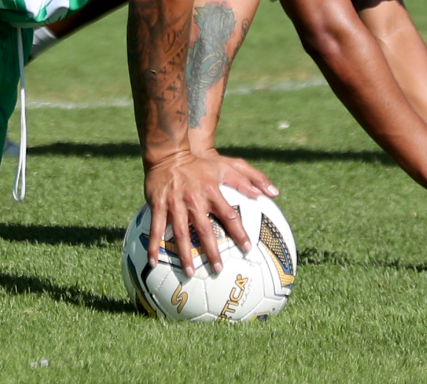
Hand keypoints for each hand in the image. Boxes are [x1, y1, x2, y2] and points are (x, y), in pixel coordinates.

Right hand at [143, 150, 277, 276]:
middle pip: (204, 230)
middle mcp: (194, 200)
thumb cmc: (201, 163)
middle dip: (211, 251)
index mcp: (212, 192)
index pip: (229, 215)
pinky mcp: (158, 205)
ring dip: (184, 254)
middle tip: (218, 270)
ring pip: (180, 233)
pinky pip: (156, 228)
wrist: (169, 154)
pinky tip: (153, 262)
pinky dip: (154, 246)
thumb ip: (251, 179)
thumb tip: (273, 193)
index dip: (239, 232)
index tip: (247, 248)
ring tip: (189, 273)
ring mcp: (174, 203)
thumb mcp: (227, 166)